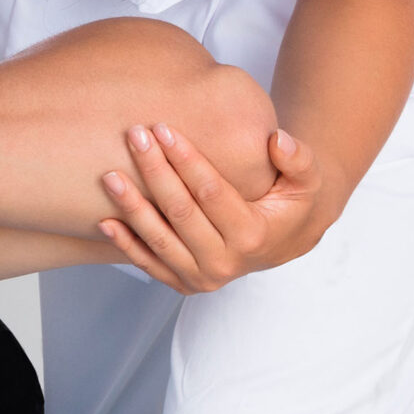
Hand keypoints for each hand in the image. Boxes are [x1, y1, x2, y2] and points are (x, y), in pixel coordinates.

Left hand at [99, 123, 325, 294]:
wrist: (285, 241)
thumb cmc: (292, 203)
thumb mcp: (307, 180)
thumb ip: (298, 158)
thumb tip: (276, 139)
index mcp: (253, 235)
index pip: (211, 192)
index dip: (186, 160)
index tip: (164, 129)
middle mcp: (225, 262)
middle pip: (180, 212)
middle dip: (154, 172)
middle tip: (133, 137)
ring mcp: (202, 277)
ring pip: (159, 240)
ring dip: (132, 207)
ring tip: (110, 176)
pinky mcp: (184, 284)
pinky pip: (149, 264)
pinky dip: (125, 244)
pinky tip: (105, 220)